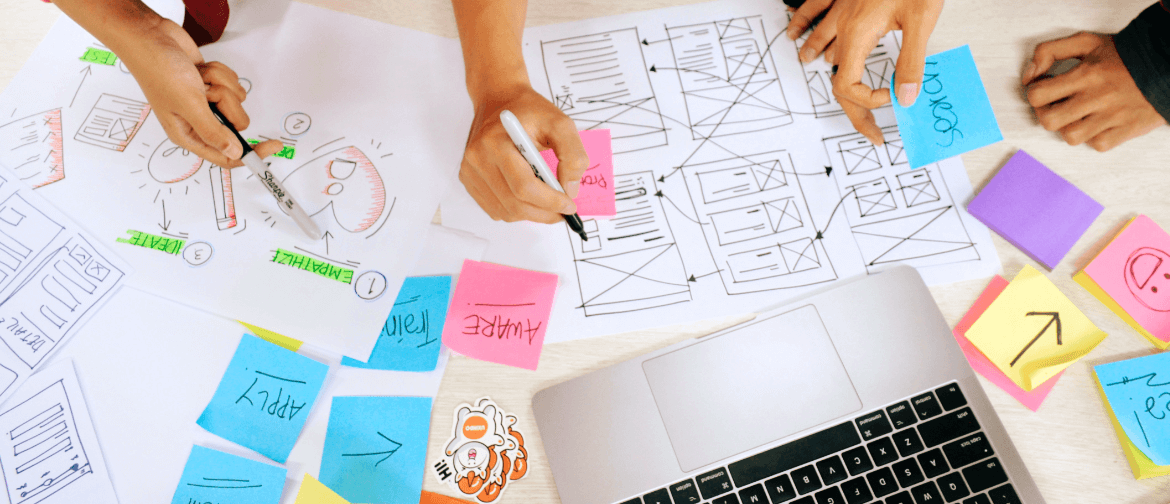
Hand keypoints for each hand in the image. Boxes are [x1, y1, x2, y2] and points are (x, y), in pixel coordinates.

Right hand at [118, 19, 281, 166]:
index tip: (272, 146)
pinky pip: (232, 83)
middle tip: (207, 93)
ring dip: (221, 84)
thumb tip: (233, 153)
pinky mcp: (211, 84)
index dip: (251, 154)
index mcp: (187, 134)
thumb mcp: (189, 104)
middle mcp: (197, 120)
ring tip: (198, 78)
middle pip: (236, 124)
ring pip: (236, 100)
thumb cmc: (158, 70)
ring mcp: (205, 101)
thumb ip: (213, 131)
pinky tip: (200, 69)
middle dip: (227, 105)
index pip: (225, 155)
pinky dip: (220, 73)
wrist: (150, 36)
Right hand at [459, 85, 587, 222]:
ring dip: (531, 215)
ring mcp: (469, 171)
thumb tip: (570, 190)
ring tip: (548, 204)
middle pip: (514, 204)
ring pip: (505, 212)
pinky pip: (495, 209)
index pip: (524, 186)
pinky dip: (516, 211)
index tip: (569, 205)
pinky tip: (528, 198)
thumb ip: (573, 155)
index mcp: (496, 142)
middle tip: (564, 211)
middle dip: (544, 213)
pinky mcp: (468, 179)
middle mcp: (477, 158)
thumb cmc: (529, 110)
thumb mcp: (560, 123)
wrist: (499, 98)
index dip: (550, 201)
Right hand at [786, 0, 943, 144]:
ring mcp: (838, 8)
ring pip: (820, 44)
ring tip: (826, 82)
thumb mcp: (921, 21)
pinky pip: (812, 11)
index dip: (866, 101)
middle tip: (868, 130)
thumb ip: (911, 61)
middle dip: (850, 106)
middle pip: (835, 75)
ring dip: (819, 64)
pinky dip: (802, 25)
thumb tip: (906, 97)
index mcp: (860, 34)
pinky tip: (795, 33)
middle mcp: (844, 24)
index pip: (849, 84)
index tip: (890, 98)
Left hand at [1023, 32, 1165, 151]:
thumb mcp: (1086, 42)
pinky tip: (1096, 122)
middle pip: (1049, 121)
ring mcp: (1113, 116)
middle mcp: (1098, 97)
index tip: (1044, 87)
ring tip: (1075, 114)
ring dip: (1067, 127)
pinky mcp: (1126, 130)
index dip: (1034, 92)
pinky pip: (1097, 144)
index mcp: (1086, 74)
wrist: (1165, 66)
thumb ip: (1050, 51)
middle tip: (1054, 104)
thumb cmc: (1124, 56)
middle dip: (1045, 113)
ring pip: (1070, 137)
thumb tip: (1030, 74)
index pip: (1038, 95)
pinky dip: (1092, 137)